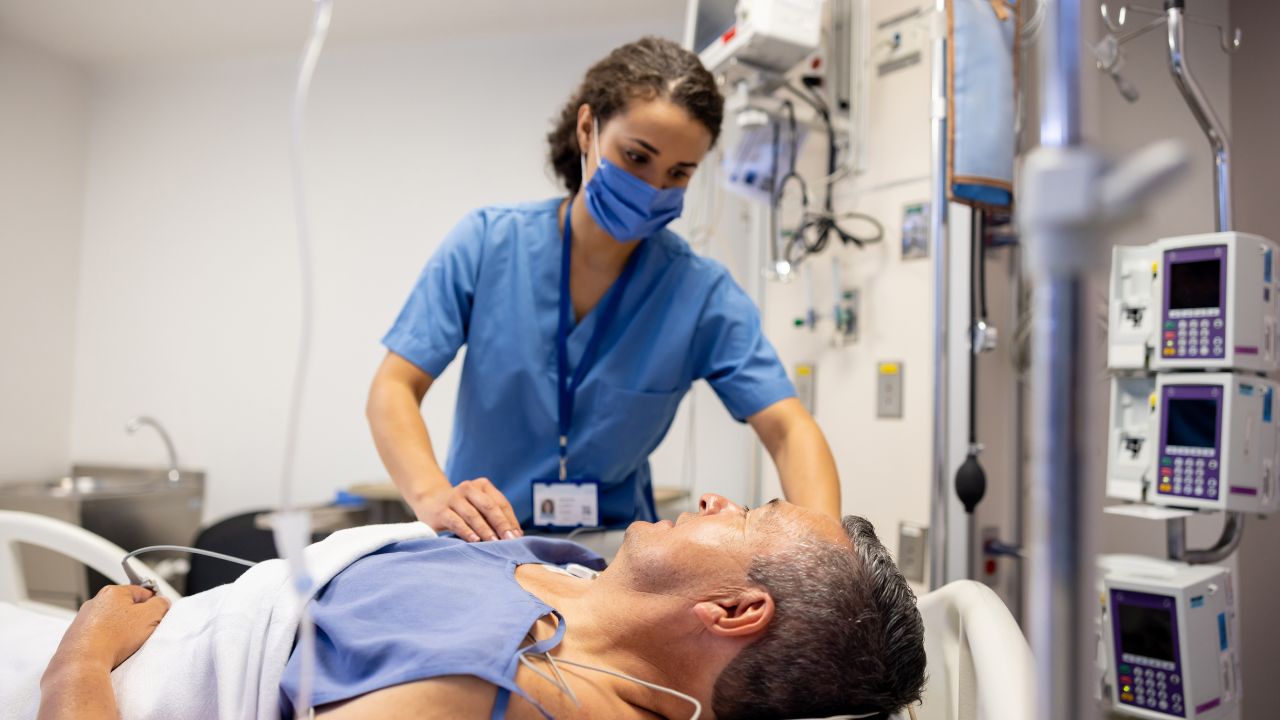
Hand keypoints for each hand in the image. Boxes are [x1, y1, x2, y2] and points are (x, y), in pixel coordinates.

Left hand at [43, 585, 169, 678]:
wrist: (82, 663)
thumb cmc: (113, 638)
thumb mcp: (150, 616)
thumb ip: (161, 604)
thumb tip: (162, 603)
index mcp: (113, 592)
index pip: (142, 592)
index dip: (153, 605)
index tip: (157, 616)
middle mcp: (95, 602)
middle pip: (125, 608)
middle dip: (136, 620)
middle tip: (142, 633)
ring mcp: (83, 620)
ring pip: (111, 623)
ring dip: (120, 632)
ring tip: (125, 646)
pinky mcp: (76, 637)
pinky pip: (98, 637)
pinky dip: (106, 643)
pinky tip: (110, 652)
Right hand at [414, 477, 522, 541]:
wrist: (430, 502)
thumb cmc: (462, 509)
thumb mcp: (478, 507)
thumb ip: (494, 518)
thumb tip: (515, 536)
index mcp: (482, 485)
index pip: (501, 503)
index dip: (510, 520)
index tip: (518, 537)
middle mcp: (469, 488)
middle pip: (489, 507)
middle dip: (501, 525)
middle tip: (510, 540)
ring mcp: (454, 497)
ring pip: (473, 515)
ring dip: (485, 530)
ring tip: (494, 543)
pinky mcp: (442, 510)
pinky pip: (456, 521)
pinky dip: (466, 531)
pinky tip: (475, 540)